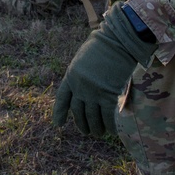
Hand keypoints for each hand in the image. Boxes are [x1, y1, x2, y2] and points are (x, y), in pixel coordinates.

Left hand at [52, 2, 156, 135]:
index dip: (60, 112)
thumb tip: (85, 87)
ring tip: (98, 133)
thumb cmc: (104, 44)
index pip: (62, 98)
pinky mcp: (108, 95)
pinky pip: (107, 116)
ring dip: (95, 128)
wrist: (117, 41)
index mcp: (71, 75)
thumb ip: (82, 73)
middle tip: (87, 132)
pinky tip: (112, 131)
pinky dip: (109, 126)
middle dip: (82, 124)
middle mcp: (79, 87)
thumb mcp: (84, 58)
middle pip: (78, 111)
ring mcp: (93, 92)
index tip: (58, 124)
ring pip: (92, 117)